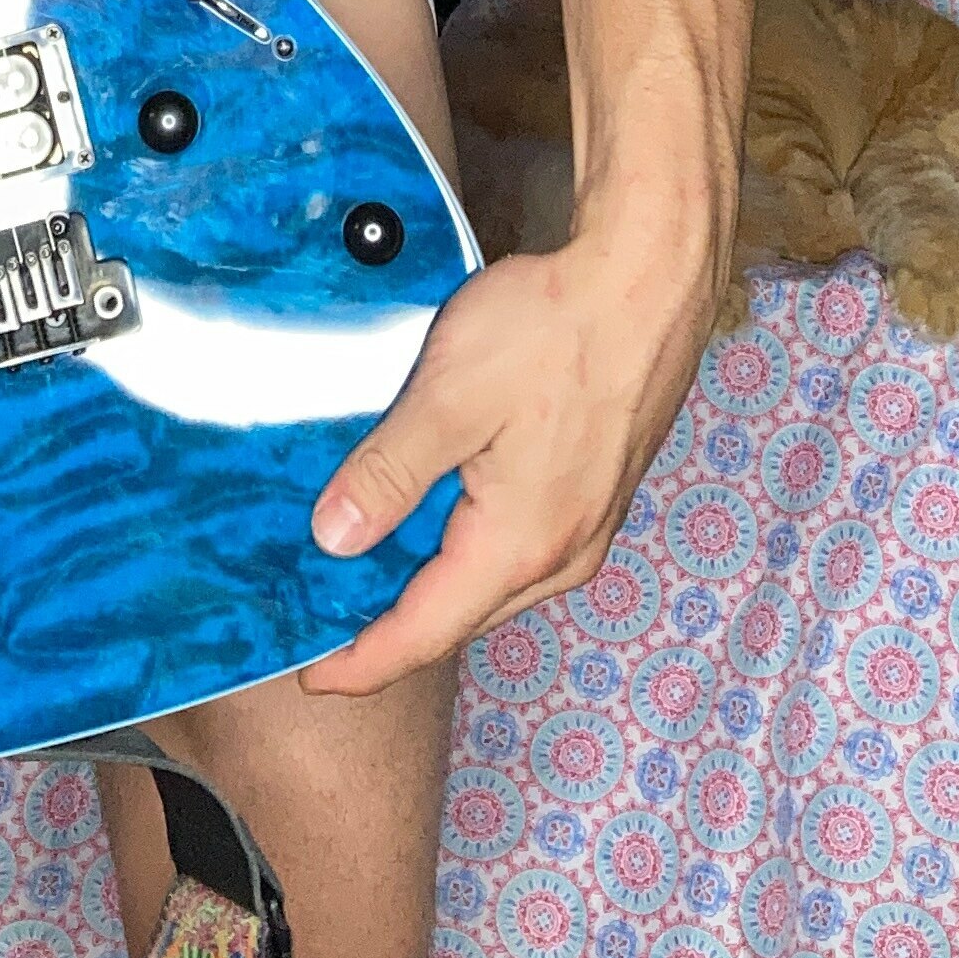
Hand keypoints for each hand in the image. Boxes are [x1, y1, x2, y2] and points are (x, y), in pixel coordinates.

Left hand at [299, 211, 718, 693]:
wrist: (648, 280)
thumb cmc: (554, 330)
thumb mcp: (449, 397)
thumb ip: (388, 473)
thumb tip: (333, 541)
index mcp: (520, 546)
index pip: (425, 632)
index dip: (362, 661)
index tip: (310, 677)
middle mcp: (563, 553)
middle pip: (460, 616)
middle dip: (390, 627)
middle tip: (322, 618)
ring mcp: (589, 525)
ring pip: (492, 582)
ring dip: (431, 584)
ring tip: (368, 570)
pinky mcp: (597, 490)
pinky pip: (520, 547)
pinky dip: (468, 549)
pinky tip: (437, 514)